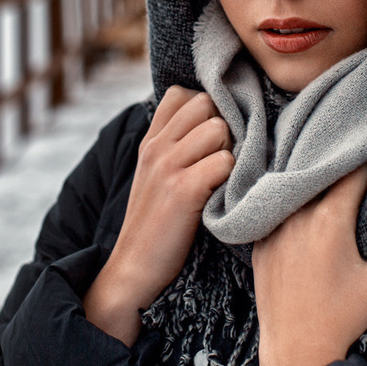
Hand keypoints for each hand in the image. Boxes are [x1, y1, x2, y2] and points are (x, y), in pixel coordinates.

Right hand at [84, 86, 233, 345]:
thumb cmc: (156, 226)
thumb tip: (215, 123)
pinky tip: (222, 199)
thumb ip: (174, 147)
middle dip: (223, 129)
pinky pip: (225, 162)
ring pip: (219, 130)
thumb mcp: (155, 177)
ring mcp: (167, 167)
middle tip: (219, 163)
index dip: (205, 110)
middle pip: (207, 105)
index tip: (211, 141)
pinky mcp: (183, 191)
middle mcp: (156, 148)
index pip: (182, 94)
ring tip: (220, 183)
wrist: (133, 271)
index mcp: (150, 142)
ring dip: (230, 154)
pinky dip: (232, 180)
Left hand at [253, 163, 366, 365]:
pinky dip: (291, 204)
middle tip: (357, 156)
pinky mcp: (259, 242)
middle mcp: (296, 216)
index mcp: (329, 220)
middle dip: (339, 164)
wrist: (296, 348)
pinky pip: (275, 211)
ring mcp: (272, 228)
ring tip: (331, 176)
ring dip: (313, 182)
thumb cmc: (344, 316)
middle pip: (320, 174)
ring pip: (295, 190)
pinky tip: (304, 205)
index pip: (352, 171)